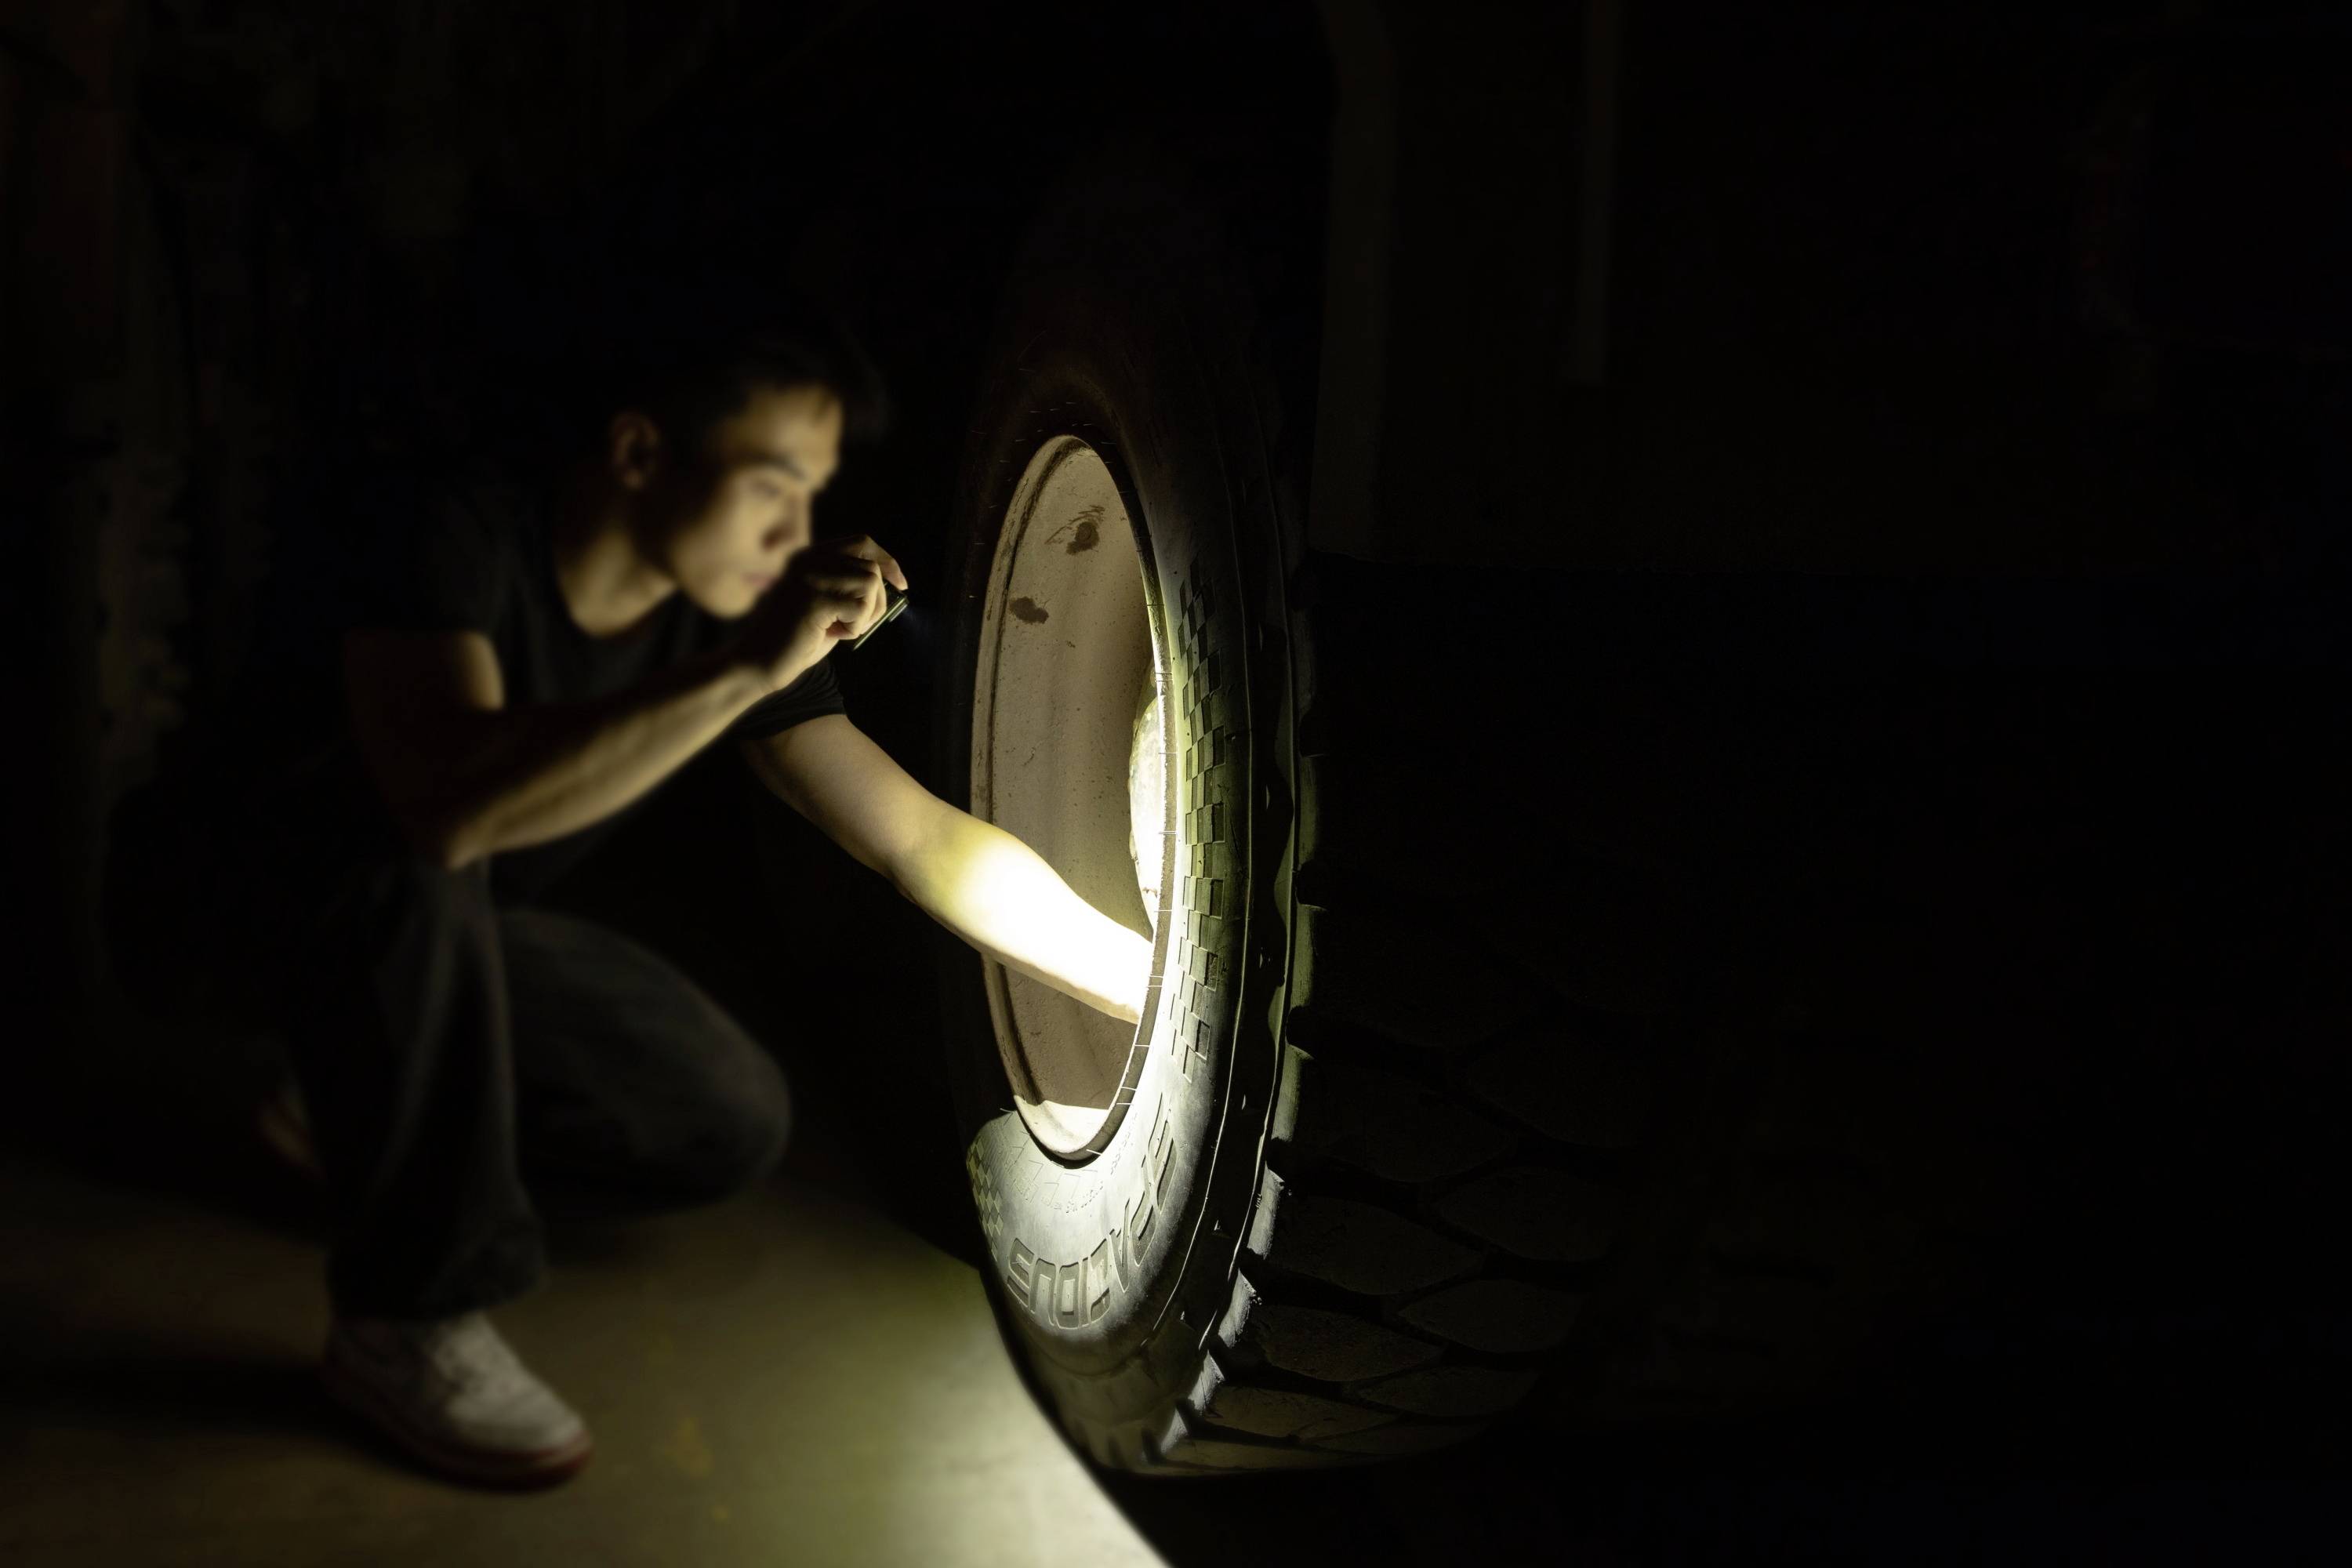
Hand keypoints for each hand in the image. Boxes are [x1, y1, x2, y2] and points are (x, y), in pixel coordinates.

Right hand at [736, 535, 909, 691]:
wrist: (758, 662)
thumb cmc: (795, 639)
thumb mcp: (826, 604)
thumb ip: (850, 588)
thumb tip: (892, 581)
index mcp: (809, 556)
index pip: (861, 542)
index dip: (886, 560)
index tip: (901, 584)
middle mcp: (809, 560)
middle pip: (871, 568)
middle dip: (876, 601)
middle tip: (855, 624)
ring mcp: (810, 577)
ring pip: (871, 584)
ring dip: (867, 615)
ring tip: (841, 628)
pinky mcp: (814, 599)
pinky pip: (860, 609)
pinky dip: (855, 628)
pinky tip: (832, 635)